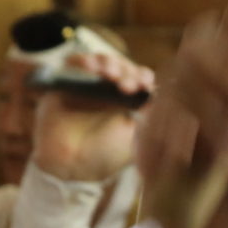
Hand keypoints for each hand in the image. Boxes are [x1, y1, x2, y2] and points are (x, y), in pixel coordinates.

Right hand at [31, 52, 154, 182]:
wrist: (71, 168)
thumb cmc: (104, 155)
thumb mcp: (134, 135)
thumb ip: (148, 113)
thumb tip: (162, 92)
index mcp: (126, 100)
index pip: (138, 78)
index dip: (143, 77)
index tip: (145, 84)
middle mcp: (107, 89)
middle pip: (121, 66)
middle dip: (127, 71)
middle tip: (127, 86)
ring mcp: (87, 84)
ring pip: (101, 60)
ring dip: (108, 62)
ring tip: (110, 74)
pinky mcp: (65, 83)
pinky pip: (73, 63)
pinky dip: (82, 60)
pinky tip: (90, 66)